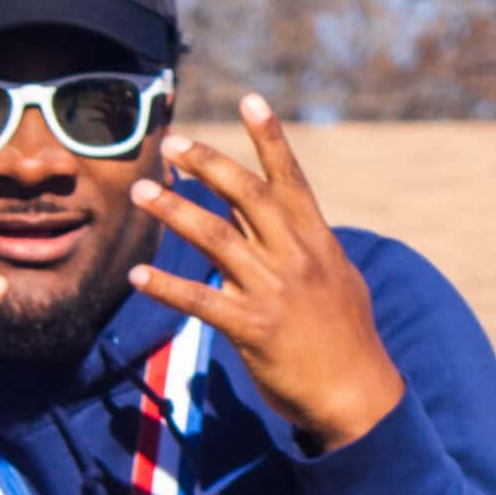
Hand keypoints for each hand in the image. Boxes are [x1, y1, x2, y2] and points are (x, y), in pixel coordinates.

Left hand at [129, 95, 404, 451]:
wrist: (357, 395)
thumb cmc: (347, 338)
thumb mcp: (336, 279)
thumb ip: (303, 245)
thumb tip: (272, 217)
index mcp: (317, 241)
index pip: (290, 178)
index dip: (270, 137)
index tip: (250, 99)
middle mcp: (295, 258)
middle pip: (247, 196)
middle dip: (208, 164)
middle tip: (173, 143)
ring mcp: (274, 292)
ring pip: (217, 238)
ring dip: (175, 211)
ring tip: (141, 191)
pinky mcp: (252, 328)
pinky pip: (201, 301)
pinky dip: (167, 288)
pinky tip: (138, 276)